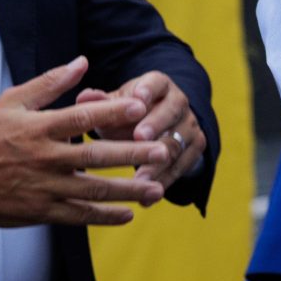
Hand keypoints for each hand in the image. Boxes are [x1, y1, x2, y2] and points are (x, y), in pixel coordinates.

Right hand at [0, 56, 169, 226]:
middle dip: (132, 154)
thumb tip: (82, 61)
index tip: (141, 107)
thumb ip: (50, 83)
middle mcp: (44, 158)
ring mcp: (42, 187)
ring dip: (126, 191)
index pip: (81, 118)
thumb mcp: (12, 101)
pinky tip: (127, 213)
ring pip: (91, 190)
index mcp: (38, 128)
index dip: (112, 112)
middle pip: (95, 156)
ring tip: (156, 188)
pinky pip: (77, 215)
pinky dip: (103, 216)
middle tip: (163, 152)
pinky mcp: (38, 211)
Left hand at [75, 70, 207, 194]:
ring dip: (158, 161)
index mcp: (159, 85)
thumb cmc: (127, 115)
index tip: (138, 98)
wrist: (156, 129)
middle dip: (156, 124)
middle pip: (172, 110)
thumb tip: (84, 96)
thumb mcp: (115, 107)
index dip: (149, 89)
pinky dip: (164, 182)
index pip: (157, 82)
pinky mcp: (195, 147)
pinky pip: (182, 166)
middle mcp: (179, 102)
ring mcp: (189, 125)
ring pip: (177, 142)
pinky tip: (146, 198)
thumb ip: (101, 102)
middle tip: (139, 137)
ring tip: (139, 180)